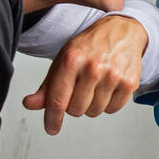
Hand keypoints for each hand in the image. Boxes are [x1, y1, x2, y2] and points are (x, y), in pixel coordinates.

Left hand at [22, 15, 147, 133]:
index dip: (52, 119)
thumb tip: (30, 104)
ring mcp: (113, 75)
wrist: (123, 30)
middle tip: (80, 89)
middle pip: (76, 110)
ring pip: (94, 111)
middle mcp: (93, 67)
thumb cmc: (90, 45)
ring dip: (92, 105)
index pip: (58, 100)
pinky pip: (112, 109)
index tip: (51, 128)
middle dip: (74, 105)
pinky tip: (108, 87)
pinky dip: (108, 104)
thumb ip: (47, 85)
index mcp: (72, 59)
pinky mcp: (129, 82)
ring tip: (95, 86)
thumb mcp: (64, 59)